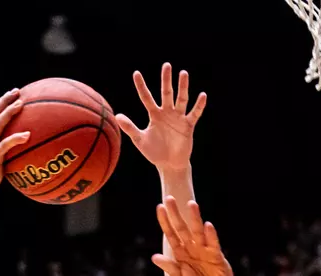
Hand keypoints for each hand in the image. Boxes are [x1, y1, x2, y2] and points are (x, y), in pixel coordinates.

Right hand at [0, 89, 29, 201]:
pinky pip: (4, 146)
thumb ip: (6, 153)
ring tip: (21, 104)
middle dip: (4, 101)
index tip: (13, 93)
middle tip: (17, 91)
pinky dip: (15, 139)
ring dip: (9, 113)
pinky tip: (27, 134)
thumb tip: (24, 148)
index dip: (1, 103)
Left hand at [114, 63, 206, 177]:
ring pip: (181, 99)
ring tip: (183, 73)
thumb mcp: (140, 140)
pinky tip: (202, 95)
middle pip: (166, 93)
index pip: (146, 97)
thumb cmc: (154, 152)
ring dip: (183, 87)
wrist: (169, 164)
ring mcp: (178, 118)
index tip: (136, 73)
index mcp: (154, 115)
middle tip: (167, 65)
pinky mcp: (188, 126)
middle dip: (166, 80)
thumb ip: (130, 127)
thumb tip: (117, 116)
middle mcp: (167, 113)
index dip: (141, 86)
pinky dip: (199, 105)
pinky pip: (194, 113)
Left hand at [152, 196, 238, 275]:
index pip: (171, 234)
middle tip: (169, 198)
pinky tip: (208, 225)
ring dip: (194, 218)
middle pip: (182, 228)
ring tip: (191, 204)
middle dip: (175, 214)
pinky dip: (211, 235)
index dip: (165, 222)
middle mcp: (191, 247)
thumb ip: (169, 267)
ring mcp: (204, 249)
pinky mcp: (216, 255)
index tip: (160, 208)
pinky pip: (212, 243)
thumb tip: (154, 257)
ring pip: (197, 231)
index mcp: (181, 252)